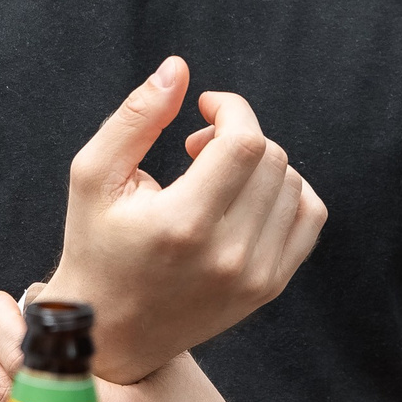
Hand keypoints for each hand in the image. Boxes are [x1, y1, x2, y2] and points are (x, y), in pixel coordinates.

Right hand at [41, 59, 328, 384]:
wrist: (112, 332)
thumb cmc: (95, 245)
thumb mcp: (93, 175)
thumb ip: (135, 116)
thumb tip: (178, 68)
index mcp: (183, 224)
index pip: (244, 143)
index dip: (230, 110)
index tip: (203, 109)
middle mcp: (228, 255)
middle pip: (270, 158)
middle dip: (238, 134)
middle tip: (196, 146)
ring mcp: (256, 276)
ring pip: (292, 183)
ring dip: (259, 162)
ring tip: (215, 175)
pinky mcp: (270, 287)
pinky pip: (308, 217)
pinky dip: (288, 192)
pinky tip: (248, 195)